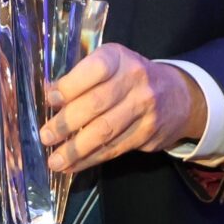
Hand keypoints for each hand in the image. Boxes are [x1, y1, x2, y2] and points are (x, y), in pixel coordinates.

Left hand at [39, 43, 207, 173]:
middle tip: (45, 136)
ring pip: (106, 132)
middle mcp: (135, 81)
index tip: (50, 100)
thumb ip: (80, 77)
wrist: (178, 95)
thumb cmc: (128, 76)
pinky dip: (91, 159)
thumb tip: (49, 93)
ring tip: (55, 161)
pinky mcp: (149, 134)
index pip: (95, 70)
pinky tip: (73, 165)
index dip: (70, 86)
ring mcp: (145, 109)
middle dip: (67, 123)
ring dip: (76, 150)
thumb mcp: (109, 64)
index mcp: (119, 58)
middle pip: (97, 104)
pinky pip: (115, 149)